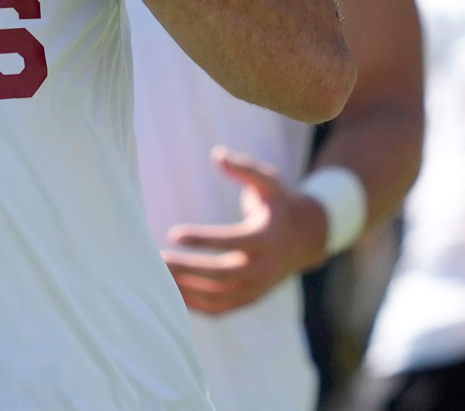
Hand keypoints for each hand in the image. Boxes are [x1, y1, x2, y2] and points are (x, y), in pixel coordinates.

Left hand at [160, 146, 330, 314]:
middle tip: (157, 259)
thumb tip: (217, 154)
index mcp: (268, 238)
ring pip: (219, 297)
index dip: (204, 239)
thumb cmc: (278, 203)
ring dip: (186, 290)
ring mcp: (258, 288)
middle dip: (188, 269)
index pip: (234, 242)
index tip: (173, 233)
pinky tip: (170, 293)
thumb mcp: (268, 181)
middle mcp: (265, 268)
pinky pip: (219, 309)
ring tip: (157, 276)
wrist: (306, 238)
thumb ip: (245, 168)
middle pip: (223, 275)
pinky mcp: (250, 299)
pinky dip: (194, 306)